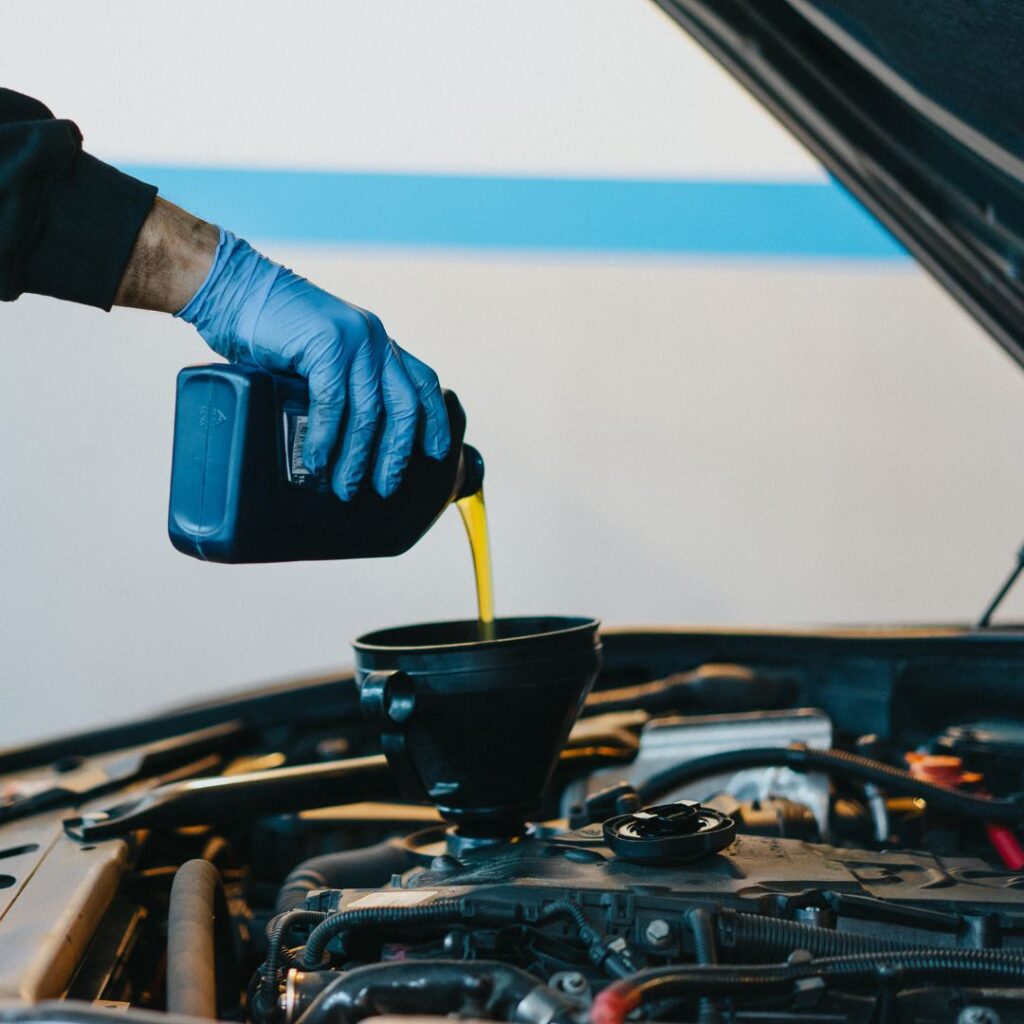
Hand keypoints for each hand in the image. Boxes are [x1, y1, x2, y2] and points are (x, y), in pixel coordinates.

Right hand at [175, 230, 449, 499]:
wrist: (231, 288)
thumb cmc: (268, 329)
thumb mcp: (319, 358)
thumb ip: (340, 387)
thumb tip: (344, 443)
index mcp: (377, 342)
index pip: (422, 383)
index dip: (434, 420)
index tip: (437, 452)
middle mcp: (374, 339)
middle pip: (403, 406)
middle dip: (396, 452)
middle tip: (386, 486)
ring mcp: (353, 339)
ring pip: (368, 411)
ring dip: (357, 457)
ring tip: (345, 487)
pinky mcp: (327, 343)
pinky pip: (334, 401)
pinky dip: (326, 437)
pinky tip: (318, 460)